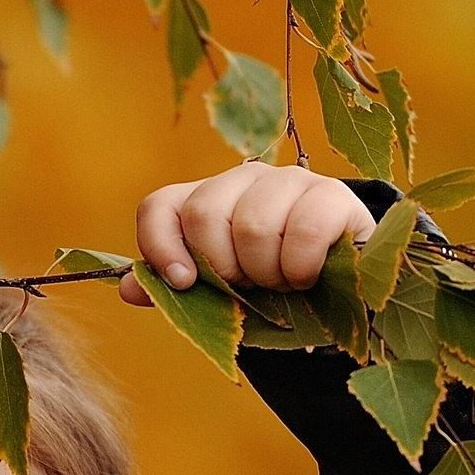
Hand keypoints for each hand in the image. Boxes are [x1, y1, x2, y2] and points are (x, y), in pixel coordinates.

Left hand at [127, 162, 376, 302]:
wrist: (344, 289)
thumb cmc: (271, 289)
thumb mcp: (220, 293)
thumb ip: (177, 288)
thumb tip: (130, 289)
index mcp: (207, 200)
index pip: (160, 207)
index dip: (161, 247)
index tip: (184, 283)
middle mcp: (243, 180)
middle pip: (205, 214)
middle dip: (224, 267)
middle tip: (249, 285)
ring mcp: (289, 182)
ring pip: (253, 225)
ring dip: (266, 272)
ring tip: (281, 282)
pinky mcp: (332, 194)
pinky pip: (305, 230)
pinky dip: (300, 267)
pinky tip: (306, 277)